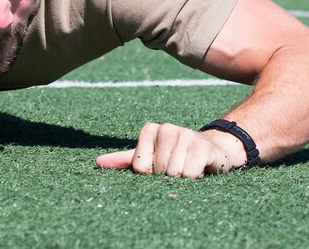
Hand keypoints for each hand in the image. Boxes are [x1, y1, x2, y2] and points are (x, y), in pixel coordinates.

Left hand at [95, 122, 245, 177]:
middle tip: (177, 168)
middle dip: (167, 177)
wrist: (211, 150)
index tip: (160, 167)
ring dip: (182, 179)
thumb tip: (96, 162)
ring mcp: (185, 135)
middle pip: (158, 171)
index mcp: (150, 130)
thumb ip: (124, 160)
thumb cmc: (175, 155)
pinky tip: (199, 169)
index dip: (151, 174)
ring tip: (188, 168)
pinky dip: (194, 179)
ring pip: (174, 173)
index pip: (140, 167)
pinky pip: (190, 174)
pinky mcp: (203, 147)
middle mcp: (167, 128)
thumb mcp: (149, 157)